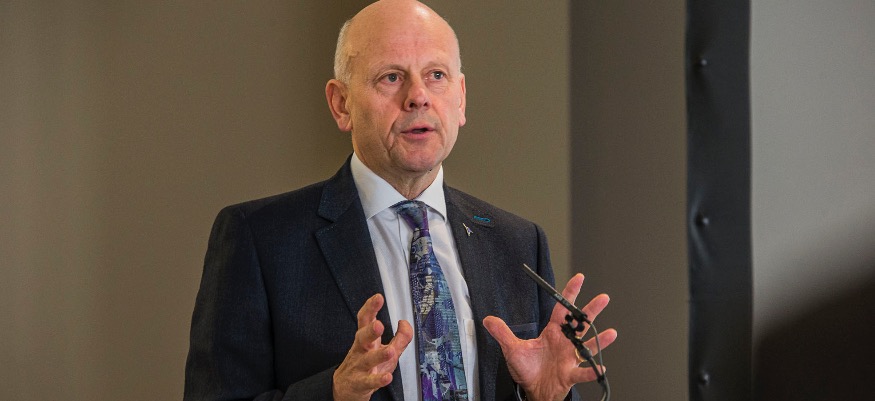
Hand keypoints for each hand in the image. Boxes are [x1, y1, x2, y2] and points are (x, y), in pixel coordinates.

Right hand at [333, 294, 412, 400]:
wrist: (346, 388)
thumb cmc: (367, 366)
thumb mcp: (386, 349)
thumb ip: (400, 337)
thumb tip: (406, 324)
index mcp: (366, 339)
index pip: (365, 320)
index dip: (370, 308)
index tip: (378, 298)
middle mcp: (361, 350)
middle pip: (362, 337)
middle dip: (370, 331)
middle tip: (379, 325)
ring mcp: (360, 367)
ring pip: (367, 360)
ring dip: (378, 355)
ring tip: (389, 351)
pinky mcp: (361, 383)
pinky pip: (369, 381)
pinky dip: (378, 380)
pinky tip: (387, 378)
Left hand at [483, 274, 617, 400]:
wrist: (534, 391)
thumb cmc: (528, 370)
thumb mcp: (512, 349)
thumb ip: (502, 333)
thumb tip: (488, 319)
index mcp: (552, 333)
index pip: (562, 309)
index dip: (569, 293)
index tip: (578, 278)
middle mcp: (564, 343)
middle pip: (580, 323)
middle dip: (591, 310)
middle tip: (603, 298)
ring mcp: (569, 358)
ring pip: (587, 346)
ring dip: (599, 340)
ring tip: (611, 333)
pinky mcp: (570, 374)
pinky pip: (582, 371)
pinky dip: (591, 370)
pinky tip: (600, 367)